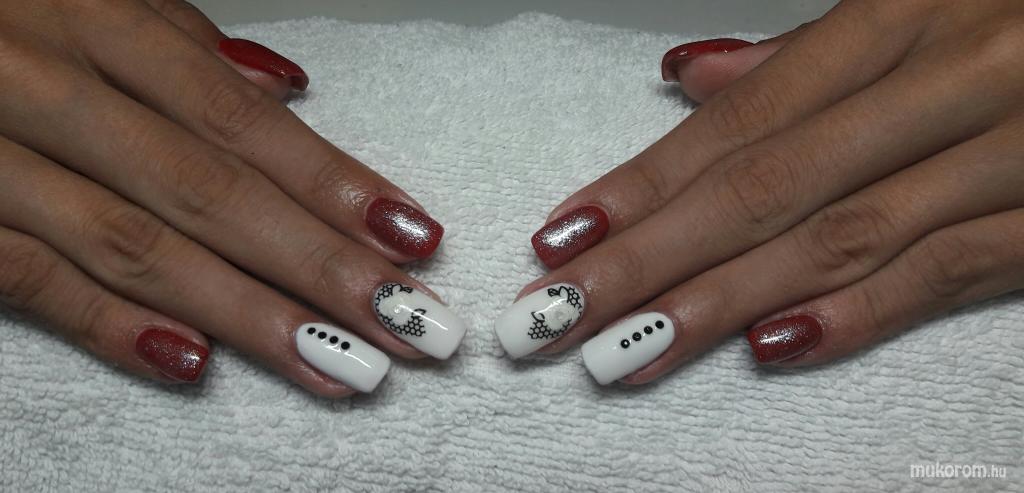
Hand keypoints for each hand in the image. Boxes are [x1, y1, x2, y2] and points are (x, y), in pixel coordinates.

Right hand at [0, 0, 465, 395]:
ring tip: (339, 366)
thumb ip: (183, 43)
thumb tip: (292, 88)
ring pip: (133, 244)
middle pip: (208, 190)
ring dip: (247, 314)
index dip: (334, 183)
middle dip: (319, 266)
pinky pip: (27, 279)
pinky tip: (195, 365)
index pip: (241, 120)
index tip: (413, 241)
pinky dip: (111, 324)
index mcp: (96, 17)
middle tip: (409, 326)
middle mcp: (46, 83)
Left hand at [495, 0, 1023, 384]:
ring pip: (840, 235)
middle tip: (557, 316)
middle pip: (766, 186)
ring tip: (628, 349)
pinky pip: (951, 271)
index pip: (742, 118)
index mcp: (905, 12)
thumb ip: (810, 49)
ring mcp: (1013, 149)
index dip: (643, 182)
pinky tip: (769, 346)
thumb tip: (693, 75)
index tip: (565, 237)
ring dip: (720, 301)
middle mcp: (953, 76)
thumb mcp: (928, 0)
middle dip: (649, 260)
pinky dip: (857, 312)